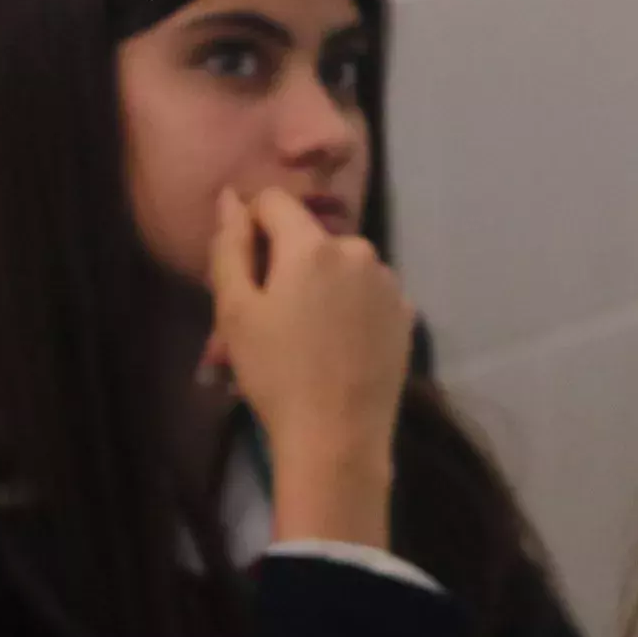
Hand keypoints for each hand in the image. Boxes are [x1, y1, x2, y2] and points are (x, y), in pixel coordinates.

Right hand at [207, 186, 412, 543]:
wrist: (337, 438)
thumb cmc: (276, 374)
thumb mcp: (234, 309)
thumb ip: (230, 245)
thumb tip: (231, 198)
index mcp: (316, 245)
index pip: (274, 201)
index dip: (250, 227)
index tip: (244, 271)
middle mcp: (362, 253)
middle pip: (309, 239)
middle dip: (284, 265)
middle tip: (264, 319)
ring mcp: (391, 285)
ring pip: (340, 268)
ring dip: (317, 288)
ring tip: (298, 340)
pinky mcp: (407, 317)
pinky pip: (366, 295)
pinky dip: (348, 309)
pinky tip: (335, 349)